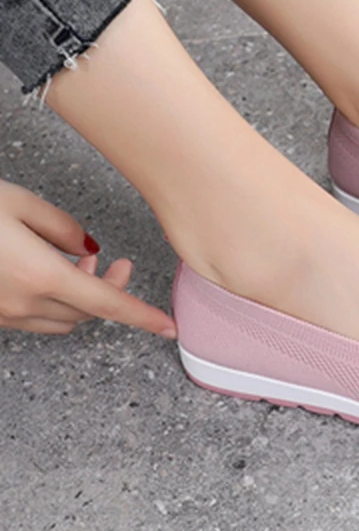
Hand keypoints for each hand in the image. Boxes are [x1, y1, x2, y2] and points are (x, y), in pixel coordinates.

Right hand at [0, 179, 175, 336]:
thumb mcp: (20, 204)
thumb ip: (63, 227)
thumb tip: (89, 248)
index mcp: (41, 275)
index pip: (109, 304)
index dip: (144, 317)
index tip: (169, 326)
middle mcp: (24, 303)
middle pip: (90, 312)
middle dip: (113, 289)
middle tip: (121, 263)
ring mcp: (3, 314)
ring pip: (64, 320)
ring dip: (84, 298)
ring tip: (84, 264)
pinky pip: (36, 320)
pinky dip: (56, 303)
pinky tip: (51, 276)